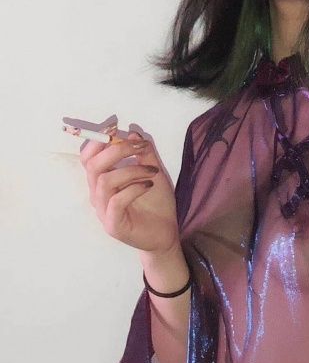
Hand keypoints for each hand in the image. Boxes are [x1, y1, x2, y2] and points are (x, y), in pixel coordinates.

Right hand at [80, 126, 178, 254]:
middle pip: (92, 165)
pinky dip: (134, 188)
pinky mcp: (113, 225)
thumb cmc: (156, 204)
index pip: (88, 157)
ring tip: (152, 172)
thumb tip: (133, 134)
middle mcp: (98, 194)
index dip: (99, 140)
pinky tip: (149, 186)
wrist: (165, 235)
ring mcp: (103, 210)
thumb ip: (145, 155)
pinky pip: (117, 201)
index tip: (117, 127)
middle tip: (141, 147)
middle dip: (116, 149)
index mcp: (103, 180)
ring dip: (131, 170)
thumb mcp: (154, 174)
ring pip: (104, 181)